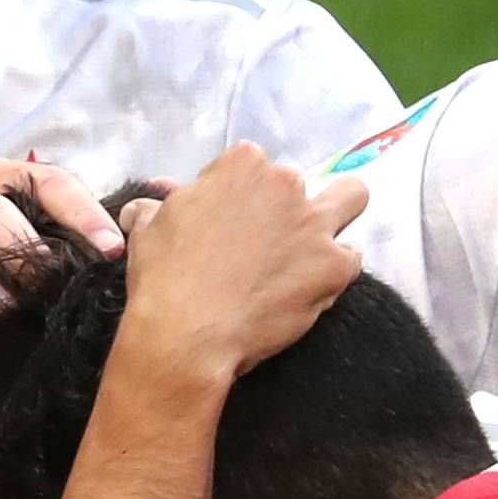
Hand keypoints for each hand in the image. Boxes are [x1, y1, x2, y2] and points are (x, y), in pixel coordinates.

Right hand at [0, 158, 123, 311]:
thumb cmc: (19, 274)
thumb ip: (106, 226)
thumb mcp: (61, 247)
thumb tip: (164, 198)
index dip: (81, 212)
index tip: (113, 252)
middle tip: (50, 280)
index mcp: (3, 186)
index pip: (43, 180)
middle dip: (21, 244)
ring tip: (6, 310)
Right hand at [111, 145, 369, 380]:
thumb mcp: (148, 229)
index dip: (239, 196)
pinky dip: (334, 270)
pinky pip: (351, 257)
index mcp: (242, 164)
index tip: (229, 224)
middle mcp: (285, 183)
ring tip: (315, 247)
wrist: (186, 334)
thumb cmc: (163, 277)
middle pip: (295, 186)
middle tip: (264, 245)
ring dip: (336, 216)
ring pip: (350, 198)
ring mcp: (314, 224)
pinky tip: (312, 287)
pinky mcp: (335, 266)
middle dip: (282, 209)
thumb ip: (155, 207)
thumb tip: (146, 206)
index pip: (252, 167)